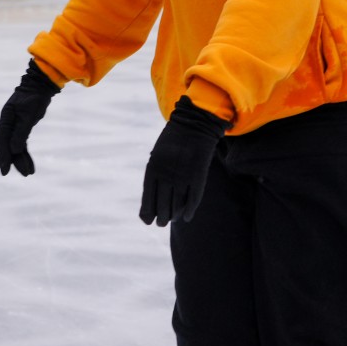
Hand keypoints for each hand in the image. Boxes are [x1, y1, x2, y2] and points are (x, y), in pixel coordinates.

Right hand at [0, 58, 60, 175]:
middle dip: (12, 160)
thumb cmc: (34, 97)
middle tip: (17, 174)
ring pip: (15, 147)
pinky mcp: (22, 128)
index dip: (3, 154)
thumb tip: (14, 150)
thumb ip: (21, 131)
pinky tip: (30, 166)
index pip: (2, 139)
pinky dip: (26, 155)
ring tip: (28, 174)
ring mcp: (15, 126)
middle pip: (8, 145)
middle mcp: (8, 123)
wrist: (41, 86)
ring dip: (21, 160)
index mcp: (6, 118)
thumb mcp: (29, 114)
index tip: (5, 169)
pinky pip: (22, 145)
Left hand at [139, 95, 229, 226]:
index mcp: (153, 169)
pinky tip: (186, 216)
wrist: (193, 123)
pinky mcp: (199, 175)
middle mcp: (167, 175)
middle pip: (163, 208)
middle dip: (162, 219)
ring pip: (178, 207)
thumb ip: (155, 177)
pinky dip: (189, 211)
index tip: (148, 221)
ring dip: (174, 216)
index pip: (148, 201)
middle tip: (162, 222)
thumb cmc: (172, 142)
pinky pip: (193, 200)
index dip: (147, 214)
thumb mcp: (157, 156)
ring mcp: (184, 176)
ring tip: (173, 218)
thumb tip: (152, 199)